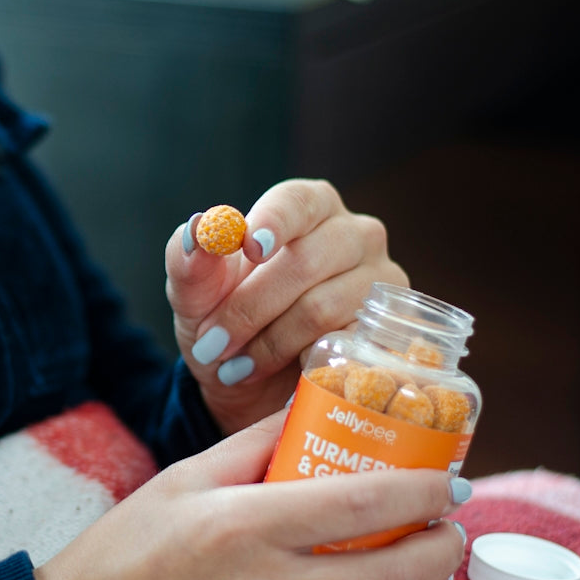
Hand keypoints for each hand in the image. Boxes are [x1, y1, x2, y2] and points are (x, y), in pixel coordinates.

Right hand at [34, 409, 465, 579]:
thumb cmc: (125, 549)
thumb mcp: (183, 477)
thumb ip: (253, 442)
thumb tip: (314, 408)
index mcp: (241, 525)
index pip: (361, 502)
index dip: (422, 489)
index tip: (447, 480)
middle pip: (397, 574)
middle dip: (443, 547)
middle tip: (446, 525)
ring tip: (428, 569)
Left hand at [166, 178, 407, 434]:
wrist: (246, 378)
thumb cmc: (222, 318)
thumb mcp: (194, 293)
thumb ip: (189, 260)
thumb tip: (199, 232)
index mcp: (308, 207)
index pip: (297, 201)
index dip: (273, 223)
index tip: (249, 249)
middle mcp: (354, 235)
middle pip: (305, 262)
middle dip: (248, 308)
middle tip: (212, 344)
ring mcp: (381, 282)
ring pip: (321, 309)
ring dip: (267, 344)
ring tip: (235, 366)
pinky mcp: (390, 332)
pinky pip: (346, 346)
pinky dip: (301, 364)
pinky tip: (277, 374)